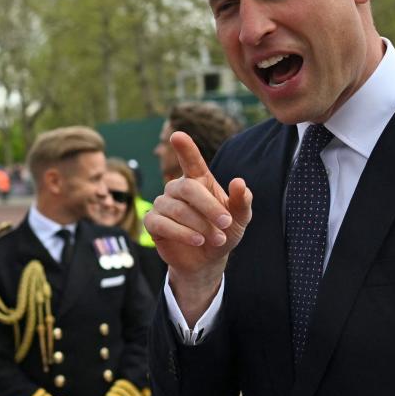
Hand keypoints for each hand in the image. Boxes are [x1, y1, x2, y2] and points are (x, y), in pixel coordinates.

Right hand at [143, 131, 251, 324]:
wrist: (207, 260)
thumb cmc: (223, 232)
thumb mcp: (240, 219)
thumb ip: (242, 201)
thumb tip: (239, 182)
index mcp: (198, 181)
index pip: (190, 160)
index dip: (185, 148)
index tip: (177, 135)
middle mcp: (177, 188)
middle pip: (188, 188)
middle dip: (209, 206)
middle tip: (226, 223)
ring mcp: (162, 204)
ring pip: (176, 208)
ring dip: (199, 225)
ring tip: (216, 238)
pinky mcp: (152, 222)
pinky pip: (162, 223)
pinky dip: (181, 232)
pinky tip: (197, 240)